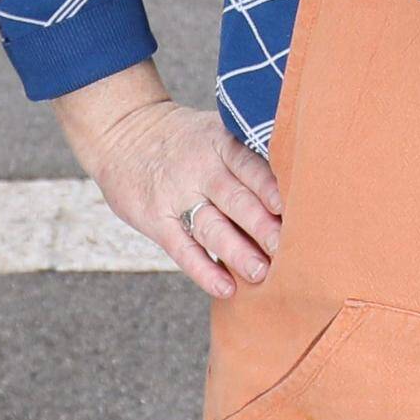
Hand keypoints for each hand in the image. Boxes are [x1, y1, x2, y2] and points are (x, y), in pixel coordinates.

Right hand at [54, 66, 282, 297]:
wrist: (122, 132)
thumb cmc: (185, 140)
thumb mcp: (214, 131)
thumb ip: (248, 155)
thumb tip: (298, 187)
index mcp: (220, 144)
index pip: (250, 166)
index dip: (270, 187)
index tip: (291, 208)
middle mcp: (200, 169)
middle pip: (235, 199)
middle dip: (262, 226)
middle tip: (288, 249)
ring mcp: (176, 195)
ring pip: (212, 227)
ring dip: (238, 252)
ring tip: (262, 273)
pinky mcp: (155, 220)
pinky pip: (182, 249)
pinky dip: (204, 270)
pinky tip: (226, 288)